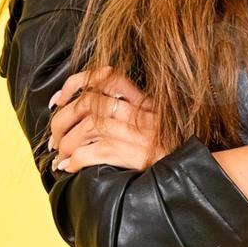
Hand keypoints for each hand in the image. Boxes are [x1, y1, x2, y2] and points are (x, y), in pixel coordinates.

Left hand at [46, 65, 163, 172]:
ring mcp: (135, 133)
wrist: (194, 170)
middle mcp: (138, 113)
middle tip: (53, 137)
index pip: (106, 76)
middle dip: (62, 120)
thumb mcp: (158, 122)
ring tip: (59, 156)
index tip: (60, 100)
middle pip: (87, 104)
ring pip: (86, 129)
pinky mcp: (132, 155)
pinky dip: (74, 160)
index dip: (77, 83)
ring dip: (66, 143)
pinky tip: (69, 167)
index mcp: (143, 101)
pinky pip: (92, 153)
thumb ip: (134, 111)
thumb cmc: (173, 150)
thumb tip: (95, 115)